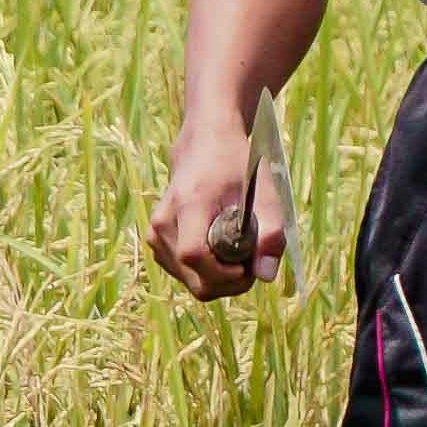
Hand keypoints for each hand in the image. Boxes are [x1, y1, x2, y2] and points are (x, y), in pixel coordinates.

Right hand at [148, 130, 266, 301]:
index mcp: (188, 204)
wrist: (204, 144)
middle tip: (252, 262)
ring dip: (220, 279)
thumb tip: (266, 276)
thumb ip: (271, 233)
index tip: (247, 266)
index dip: (224, 273)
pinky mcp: (155, 242)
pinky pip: (185, 275)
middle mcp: (163, 223)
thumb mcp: (263, 192)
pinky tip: (221, 251)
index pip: (194, 255)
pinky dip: (207, 273)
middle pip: (195, 279)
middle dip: (229, 282)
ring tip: (238, 251)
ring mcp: (155, 235)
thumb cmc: (236, 166)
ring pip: (191, 282)